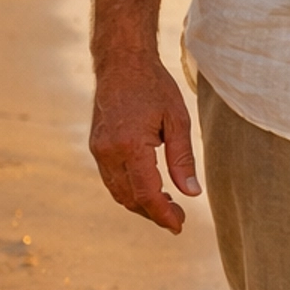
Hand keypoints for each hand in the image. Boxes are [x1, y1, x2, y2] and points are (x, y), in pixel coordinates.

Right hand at [89, 52, 200, 233]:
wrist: (122, 63)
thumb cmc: (154, 86)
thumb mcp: (177, 119)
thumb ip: (183, 158)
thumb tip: (192, 193)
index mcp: (130, 145)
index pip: (146, 193)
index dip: (163, 214)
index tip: (179, 226)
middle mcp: (109, 151)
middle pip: (130, 198)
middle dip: (154, 214)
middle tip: (179, 219)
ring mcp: (99, 150)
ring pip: (118, 192)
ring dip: (141, 205)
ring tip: (168, 207)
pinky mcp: (97, 147)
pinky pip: (112, 179)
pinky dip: (129, 191)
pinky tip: (149, 189)